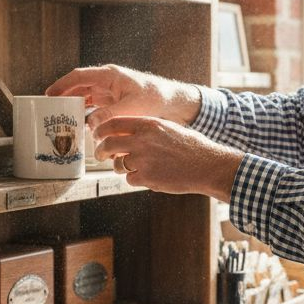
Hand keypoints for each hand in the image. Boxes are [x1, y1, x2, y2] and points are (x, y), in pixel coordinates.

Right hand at [46, 65, 201, 128]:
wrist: (172, 102)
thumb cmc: (156, 98)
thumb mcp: (132, 106)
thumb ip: (110, 114)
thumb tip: (89, 122)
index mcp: (109, 75)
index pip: (79, 76)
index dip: (62, 84)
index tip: (48, 94)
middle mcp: (107, 81)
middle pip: (78, 86)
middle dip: (63, 96)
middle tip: (49, 109)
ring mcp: (109, 91)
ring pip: (85, 97)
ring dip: (73, 106)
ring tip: (60, 117)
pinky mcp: (114, 102)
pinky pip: (94, 106)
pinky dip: (85, 113)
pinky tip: (80, 124)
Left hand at [94, 116, 242, 200]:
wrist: (207, 165)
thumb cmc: (190, 146)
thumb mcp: (168, 127)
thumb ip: (146, 128)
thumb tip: (123, 132)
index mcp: (148, 124)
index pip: (113, 123)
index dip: (100, 130)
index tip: (97, 136)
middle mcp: (143, 140)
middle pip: (108, 145)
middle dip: (100, 151)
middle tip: (100, 155)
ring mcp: (144, 160)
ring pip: (117, 165)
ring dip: (121, 167)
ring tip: (134, 167)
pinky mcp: (147, 178)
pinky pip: (129, 179)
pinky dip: (135, 179)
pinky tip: (148, 176)